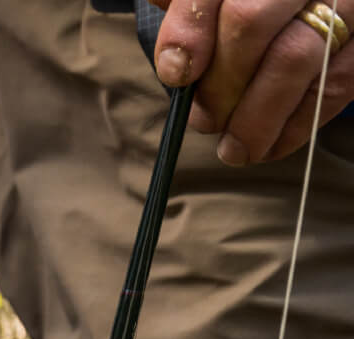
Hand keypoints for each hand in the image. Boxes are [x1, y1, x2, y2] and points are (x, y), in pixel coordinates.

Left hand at [151, 0, 353, 164]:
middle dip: (220, 84)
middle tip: (205, 121)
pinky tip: (273, 146)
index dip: (188, 33)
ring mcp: (345, 4)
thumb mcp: (221, 1)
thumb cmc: (258, 9)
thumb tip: (176, 61)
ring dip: (257, 117)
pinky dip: (299, 123)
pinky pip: (337, 84)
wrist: (316, 6)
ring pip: (294, 57)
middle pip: (249, 21)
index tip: (177, 74)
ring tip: (235, 149)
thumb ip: (193, 15)